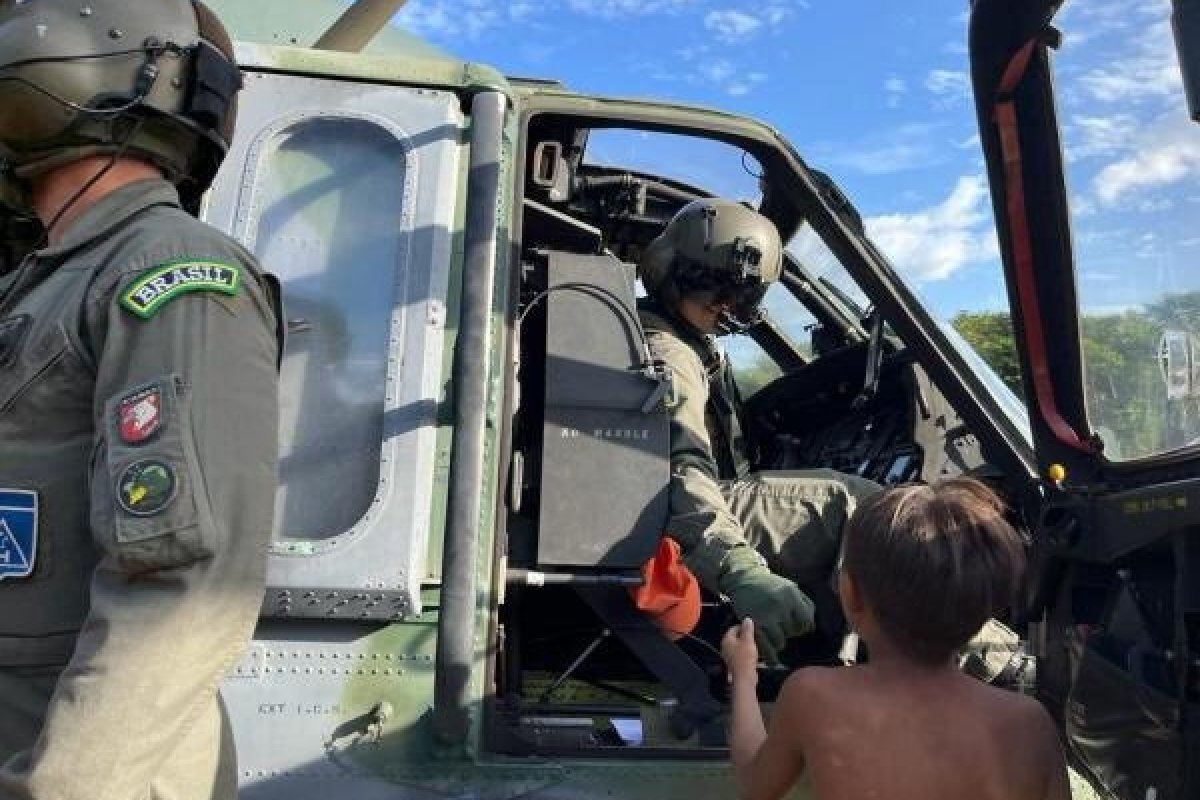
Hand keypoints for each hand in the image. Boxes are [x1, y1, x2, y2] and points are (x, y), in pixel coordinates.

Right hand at [718, 547, 814, 663]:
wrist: (744, 578)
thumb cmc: (770, 584)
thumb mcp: (790, 587)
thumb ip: (804, 603)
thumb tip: (811, 625)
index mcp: (792, 595)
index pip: (806, 622)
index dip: (803, 628)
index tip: (798, 628)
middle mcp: (781, 605)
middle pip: (793, 632)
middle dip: (789, 633)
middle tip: (783, 629)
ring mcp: (767, 615)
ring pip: (780, 641)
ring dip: (779, 643)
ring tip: (775, 638)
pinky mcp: (754, 623)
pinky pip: (766, 646)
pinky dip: (770, 656)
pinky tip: (772, 660)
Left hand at [722, 618, 758, 683]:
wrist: (744, 677)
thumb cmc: (745, 657)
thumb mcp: (748, 640)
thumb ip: (747, 629)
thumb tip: (747, 618)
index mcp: (726, 639)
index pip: (734, 628)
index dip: (743, 626)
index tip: (753, 627)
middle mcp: (725, 647)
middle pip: (736, 637)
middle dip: (745, 636)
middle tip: (755, 635)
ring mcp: (729, 656)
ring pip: (739, 646)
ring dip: (747, 644)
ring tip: (757, 643)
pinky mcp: (735, 663)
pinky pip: (741, 654)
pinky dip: (747, 652)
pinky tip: (755, 653)